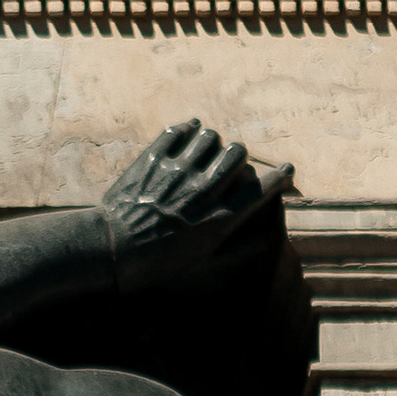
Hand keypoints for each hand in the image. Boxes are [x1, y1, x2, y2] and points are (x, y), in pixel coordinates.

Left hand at [100, 118, 290, 297]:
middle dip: (240, 156)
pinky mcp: (152, 160)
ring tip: (207, 149)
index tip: (287, 171)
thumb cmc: (156, 265)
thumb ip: (237, 251)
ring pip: (210, 137)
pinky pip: (178, 131)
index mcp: (217, 220)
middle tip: (233, 162)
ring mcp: (176, 173)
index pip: (260, 190)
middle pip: (237, 155)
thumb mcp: (201, 266)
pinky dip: (187, 129)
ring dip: (213, 142)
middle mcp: (201, 192)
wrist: (109, 252)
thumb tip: (267, 240)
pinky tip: (188, 134)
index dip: (279, 178)